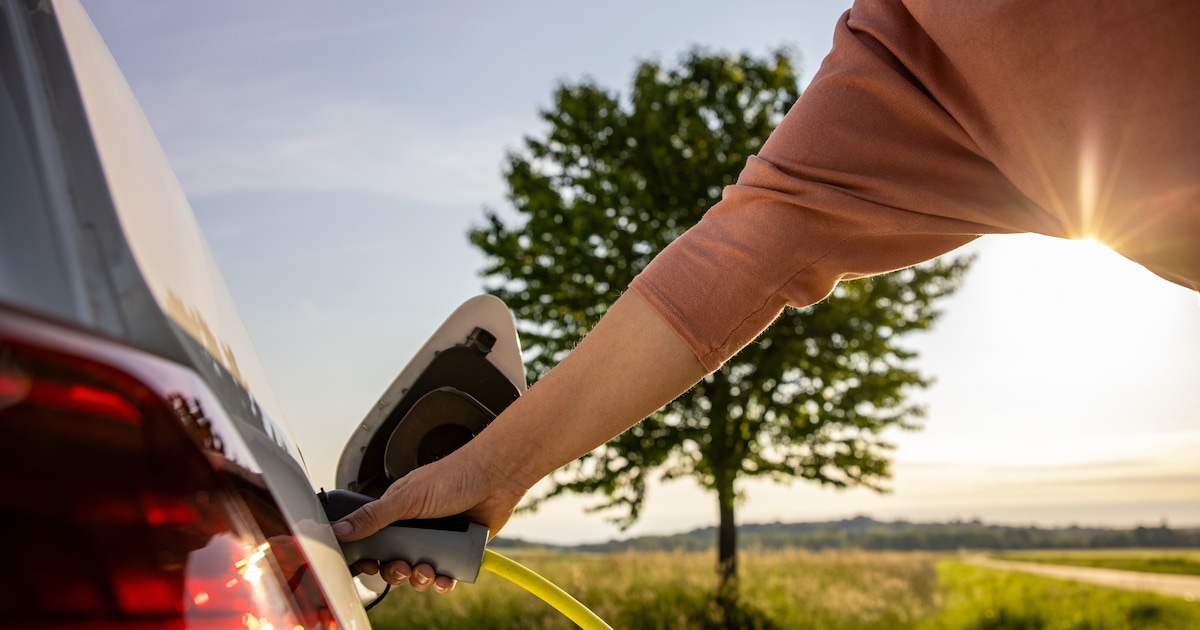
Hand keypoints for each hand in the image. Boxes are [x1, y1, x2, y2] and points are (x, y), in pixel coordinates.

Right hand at [332, 446, 528, 593]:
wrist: (498, 476)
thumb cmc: (456, 475)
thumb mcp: (408, 497)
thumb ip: (374, 516)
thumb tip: (339, 529)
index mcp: (397, 512)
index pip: (373, 541)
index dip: (369, 557)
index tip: (369, 564)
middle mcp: (415, 527)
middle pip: (394, 562)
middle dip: (396, 571)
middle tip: (403, 566)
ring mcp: (437, 539)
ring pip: (418, 573)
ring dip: (420, 579)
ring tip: (428, 570)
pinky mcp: (458, 550)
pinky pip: (444, 575)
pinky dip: (443, 582)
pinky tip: (445, 578)